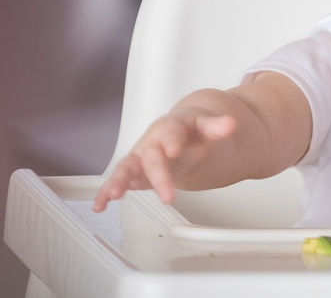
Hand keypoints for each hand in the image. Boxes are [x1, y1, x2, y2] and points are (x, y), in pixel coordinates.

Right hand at [92, 111, 236, 211]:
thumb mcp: (206, 128)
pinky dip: (106, 193)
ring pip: (127, 168)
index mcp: (171, 128)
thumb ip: (216, 127)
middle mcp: (151, 142)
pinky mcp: (133, 173)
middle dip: (157, 176)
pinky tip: (100, 205)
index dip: (172, 140)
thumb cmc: (190, 132)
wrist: (180, 136)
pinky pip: (118, 182)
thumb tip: (230, 123)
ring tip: (115, 195)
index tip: (174, 149)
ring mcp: (140, 158)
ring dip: (119, 182)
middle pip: (152, 158)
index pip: (171, 131)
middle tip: (168, 195)